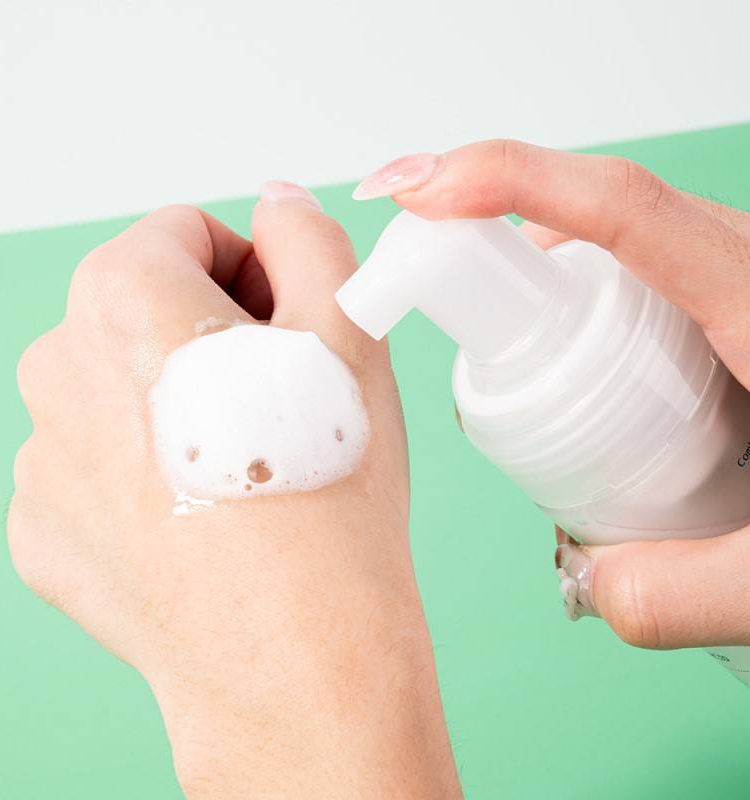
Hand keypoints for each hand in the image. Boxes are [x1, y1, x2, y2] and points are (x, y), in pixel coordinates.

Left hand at [10, 185, 461, 797]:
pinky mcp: (45, 533)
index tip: (286, 328)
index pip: (184, 233)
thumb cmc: (327, 496)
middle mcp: (57, 370)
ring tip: (244, 466)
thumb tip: (274, 203)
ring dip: (176, 406)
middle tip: (275, 400)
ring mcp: (43, 460)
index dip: (252, 271)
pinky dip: (145, 477)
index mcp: (122, 298)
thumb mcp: (348, 327)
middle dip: (210, 335)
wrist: (297, 656)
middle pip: (143, 310)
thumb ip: (307, 235)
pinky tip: (201, 519)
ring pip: (118, 391)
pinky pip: (96, 470)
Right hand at [354, 141, 749, 650]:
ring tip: (498, 338)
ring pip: (609, 238)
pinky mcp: (723, 296)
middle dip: (492, 237)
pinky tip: (564, 350)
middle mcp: (740, 265)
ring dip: (536, 270)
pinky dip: (574, 288)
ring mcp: (730, 274)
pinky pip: (632, 263)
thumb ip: (687, 593)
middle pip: (591, 214)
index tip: (419, 187)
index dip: (506, 180)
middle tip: (428, 286)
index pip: (619, 207)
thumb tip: (595, 583)